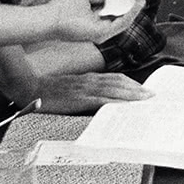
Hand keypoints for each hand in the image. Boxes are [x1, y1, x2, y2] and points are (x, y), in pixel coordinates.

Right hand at [36, 72, 153, 113]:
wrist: (30, 88)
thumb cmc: (50, 91)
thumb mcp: (71, 88)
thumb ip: (86, 91)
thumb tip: (101, 100)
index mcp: (89, 78)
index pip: (116, 77)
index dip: (131, 82)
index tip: (144, 88)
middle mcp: (90, 80)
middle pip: (119, 82)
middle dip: (137, 88)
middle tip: (153, 94)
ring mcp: (85, 89)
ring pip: (114, 89)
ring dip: (132, 94)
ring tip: (146, 99)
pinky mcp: (80, 98)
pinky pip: (102, 99)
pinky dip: (116, 101)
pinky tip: (125, 106)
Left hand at [45, 0, 144, 42]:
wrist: (49, 17)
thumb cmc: (61, 8)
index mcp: (98, 17)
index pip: (117, 6)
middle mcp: (102, 26)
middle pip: (124, 12)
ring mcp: (102, 32)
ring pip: (126, 18)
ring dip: (136, 4)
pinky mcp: (102, 35)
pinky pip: (121, 23)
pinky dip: (130, 12)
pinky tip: (135, 1)